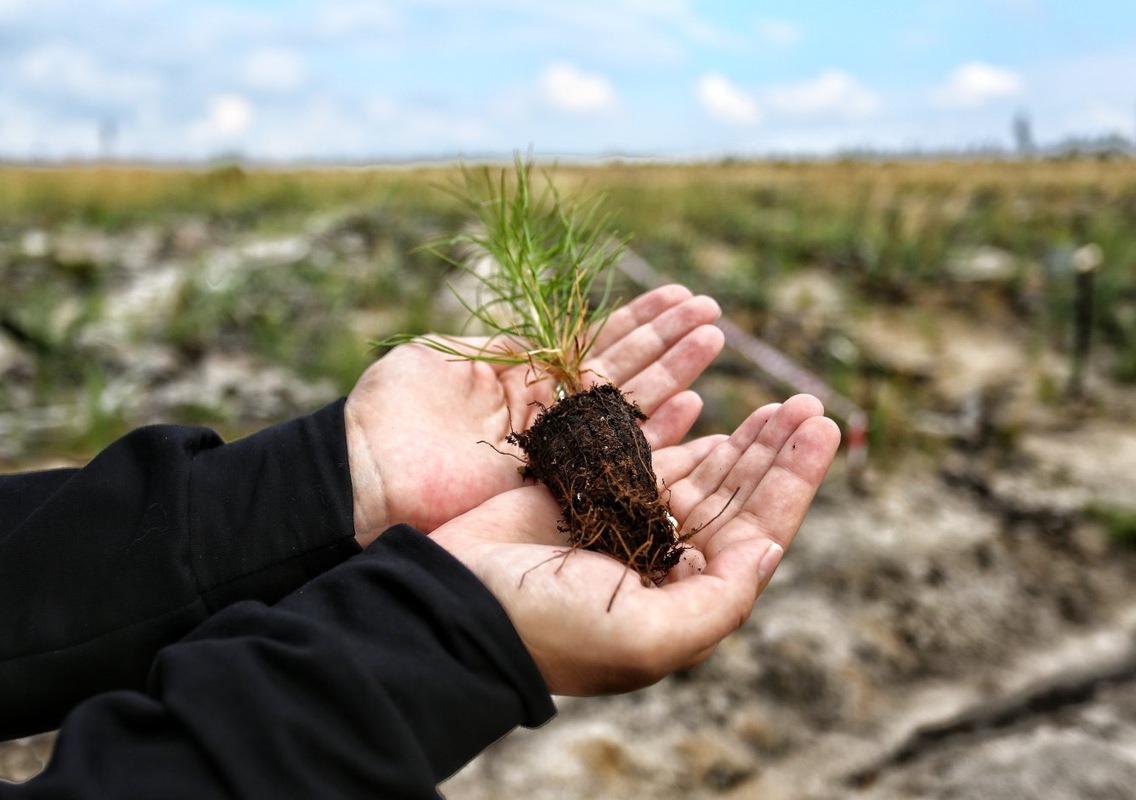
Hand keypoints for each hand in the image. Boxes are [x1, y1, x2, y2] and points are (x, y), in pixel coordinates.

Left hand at [344, 285, 724, 545]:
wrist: (363, 476)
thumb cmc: (393, 411)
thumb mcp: (446, 355)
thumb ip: (505, 347)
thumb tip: (546, 332)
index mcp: (527, 378)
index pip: (599, 342)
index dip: (642, 321)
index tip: (684, 295)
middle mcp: (552, 414)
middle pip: (626, 371)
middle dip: (672, 341)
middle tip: (713, 314)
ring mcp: (559, 450)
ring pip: (631, 407)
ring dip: (676, 374)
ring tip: (714, 341)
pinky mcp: (559, 485)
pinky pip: (619, 456)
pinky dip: (660, 432)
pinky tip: (696, 407)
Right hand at [430, 394, 840, 695]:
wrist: (462, 604)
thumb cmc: (555, 632)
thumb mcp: (650, 638)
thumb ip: (719, 599)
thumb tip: (769, 549)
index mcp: (687, 593)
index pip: (757, 529)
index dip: (793, 479)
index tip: (822, 426)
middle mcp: (664, 557)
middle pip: (736, 493)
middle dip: (774, 450)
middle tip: (806, 404)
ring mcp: (626, 520)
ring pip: (699, 469)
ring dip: (740, 437)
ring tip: (776, 403)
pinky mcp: (588, 489)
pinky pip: (645, 450)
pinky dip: (676, 426)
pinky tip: (705, 402)